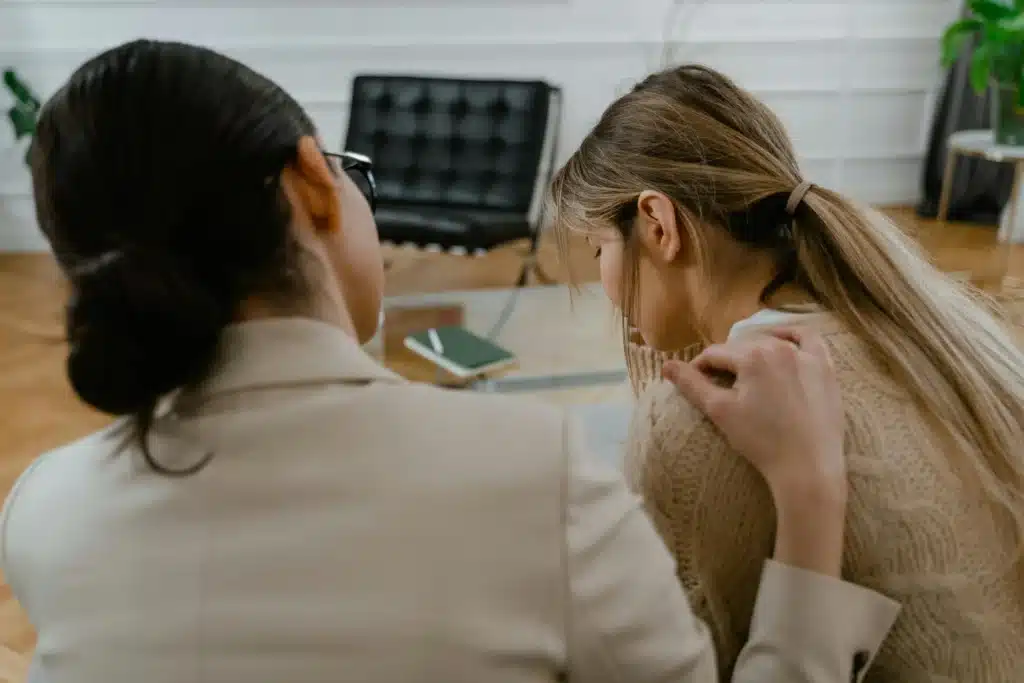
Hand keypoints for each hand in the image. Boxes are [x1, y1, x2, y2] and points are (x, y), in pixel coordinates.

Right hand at [663, 329, 846, 574]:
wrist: (808, 468)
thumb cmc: (761, 441)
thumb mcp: (720, 412)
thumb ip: (692, 384)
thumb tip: (665, 365)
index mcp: (752, 356)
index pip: (715, 354)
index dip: (699, 367)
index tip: (692, 383)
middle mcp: (780, 347)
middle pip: (742, 347)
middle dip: (726, 361)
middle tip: (718, 384)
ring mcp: (807, 356)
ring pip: (771, 342)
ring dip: (753, 351)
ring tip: (745, 372)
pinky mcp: (826, 369)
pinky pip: (810, 339)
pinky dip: (793, 336)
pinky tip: (782, 341)